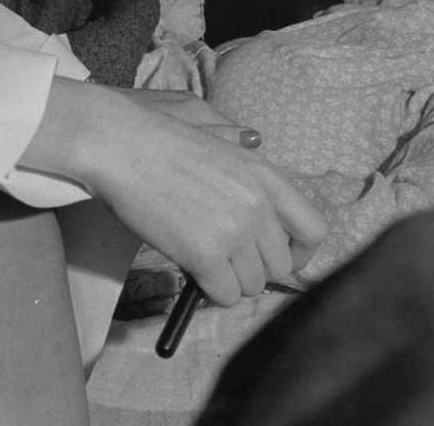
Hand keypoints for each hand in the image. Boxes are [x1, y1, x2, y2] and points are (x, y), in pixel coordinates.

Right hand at [20, 80, 326, 305]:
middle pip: (280, 266)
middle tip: (224, 258)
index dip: (299, 253)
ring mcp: (234, 231)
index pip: (314, 230)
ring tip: (203, 257)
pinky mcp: (205, 254)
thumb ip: (245, 157)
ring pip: (251, 285)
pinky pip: (224, 295)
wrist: (120, 144)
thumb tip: (257, 162)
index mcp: (267, 175)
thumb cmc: (160, 138)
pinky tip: (191, 269)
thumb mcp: (217, 138)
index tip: (278, 258)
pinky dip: (208, 291)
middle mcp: (259, 205)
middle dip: (253, 268)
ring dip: (229, 280)